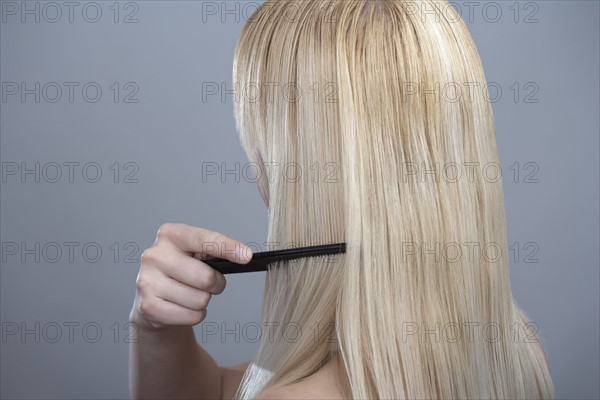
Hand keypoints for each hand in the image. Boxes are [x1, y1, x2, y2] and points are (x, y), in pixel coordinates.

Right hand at [129, 223, 252, 329]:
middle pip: (205, 277)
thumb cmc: (182, 270)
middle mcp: (154, 255)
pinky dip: (194, 315)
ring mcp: (147, 281)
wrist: (152, 295)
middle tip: (209, 283)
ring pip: (200, 300)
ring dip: (203, 301)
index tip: (247, 256)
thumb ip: (216, 250)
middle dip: (216, 284)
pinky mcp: (147, 307)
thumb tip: (245, 256)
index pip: (204, 239)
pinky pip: (192, 316)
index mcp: (169, 234)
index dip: (228, 248)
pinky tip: (182, 306)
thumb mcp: (196, 253)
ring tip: (190, 294)